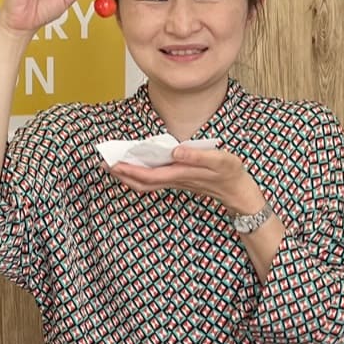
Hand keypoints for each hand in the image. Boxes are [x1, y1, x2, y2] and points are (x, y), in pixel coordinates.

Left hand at [109, 145, 266, 214]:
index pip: (149, 175)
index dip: (130, 170)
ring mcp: (176, 182)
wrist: (239, 193)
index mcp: (182, 174)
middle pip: (142, 182)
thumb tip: (175, 151)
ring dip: (129, 176)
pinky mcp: (179, 181)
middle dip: (122, 174)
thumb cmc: (231, 174)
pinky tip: (136, 167)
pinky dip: (141, 175)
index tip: (114, 162)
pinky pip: (154, 181)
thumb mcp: (219, 160)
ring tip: (114, 165)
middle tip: (104, 163)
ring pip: (146, 183)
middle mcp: (175, 180)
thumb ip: (197, 155)